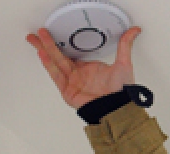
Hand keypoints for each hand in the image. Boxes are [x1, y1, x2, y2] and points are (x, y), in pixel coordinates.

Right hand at [26, 26, 141, 108]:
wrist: (119, 107)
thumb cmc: (121, 91)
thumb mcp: (124, 63)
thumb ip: (125, 45)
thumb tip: (134, 30)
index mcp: (88, 68)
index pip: (70, 53)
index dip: (60, 43)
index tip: (52, 33)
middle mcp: (78, 75)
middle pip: (59, 56)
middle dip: (46, 44)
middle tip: (37, 33)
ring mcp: (72, 83)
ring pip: (55, 64)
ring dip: (45, 51)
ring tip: (35, 39)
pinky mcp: (68, 92)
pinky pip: (57, 76)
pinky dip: (50, 66)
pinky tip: (43, 55)